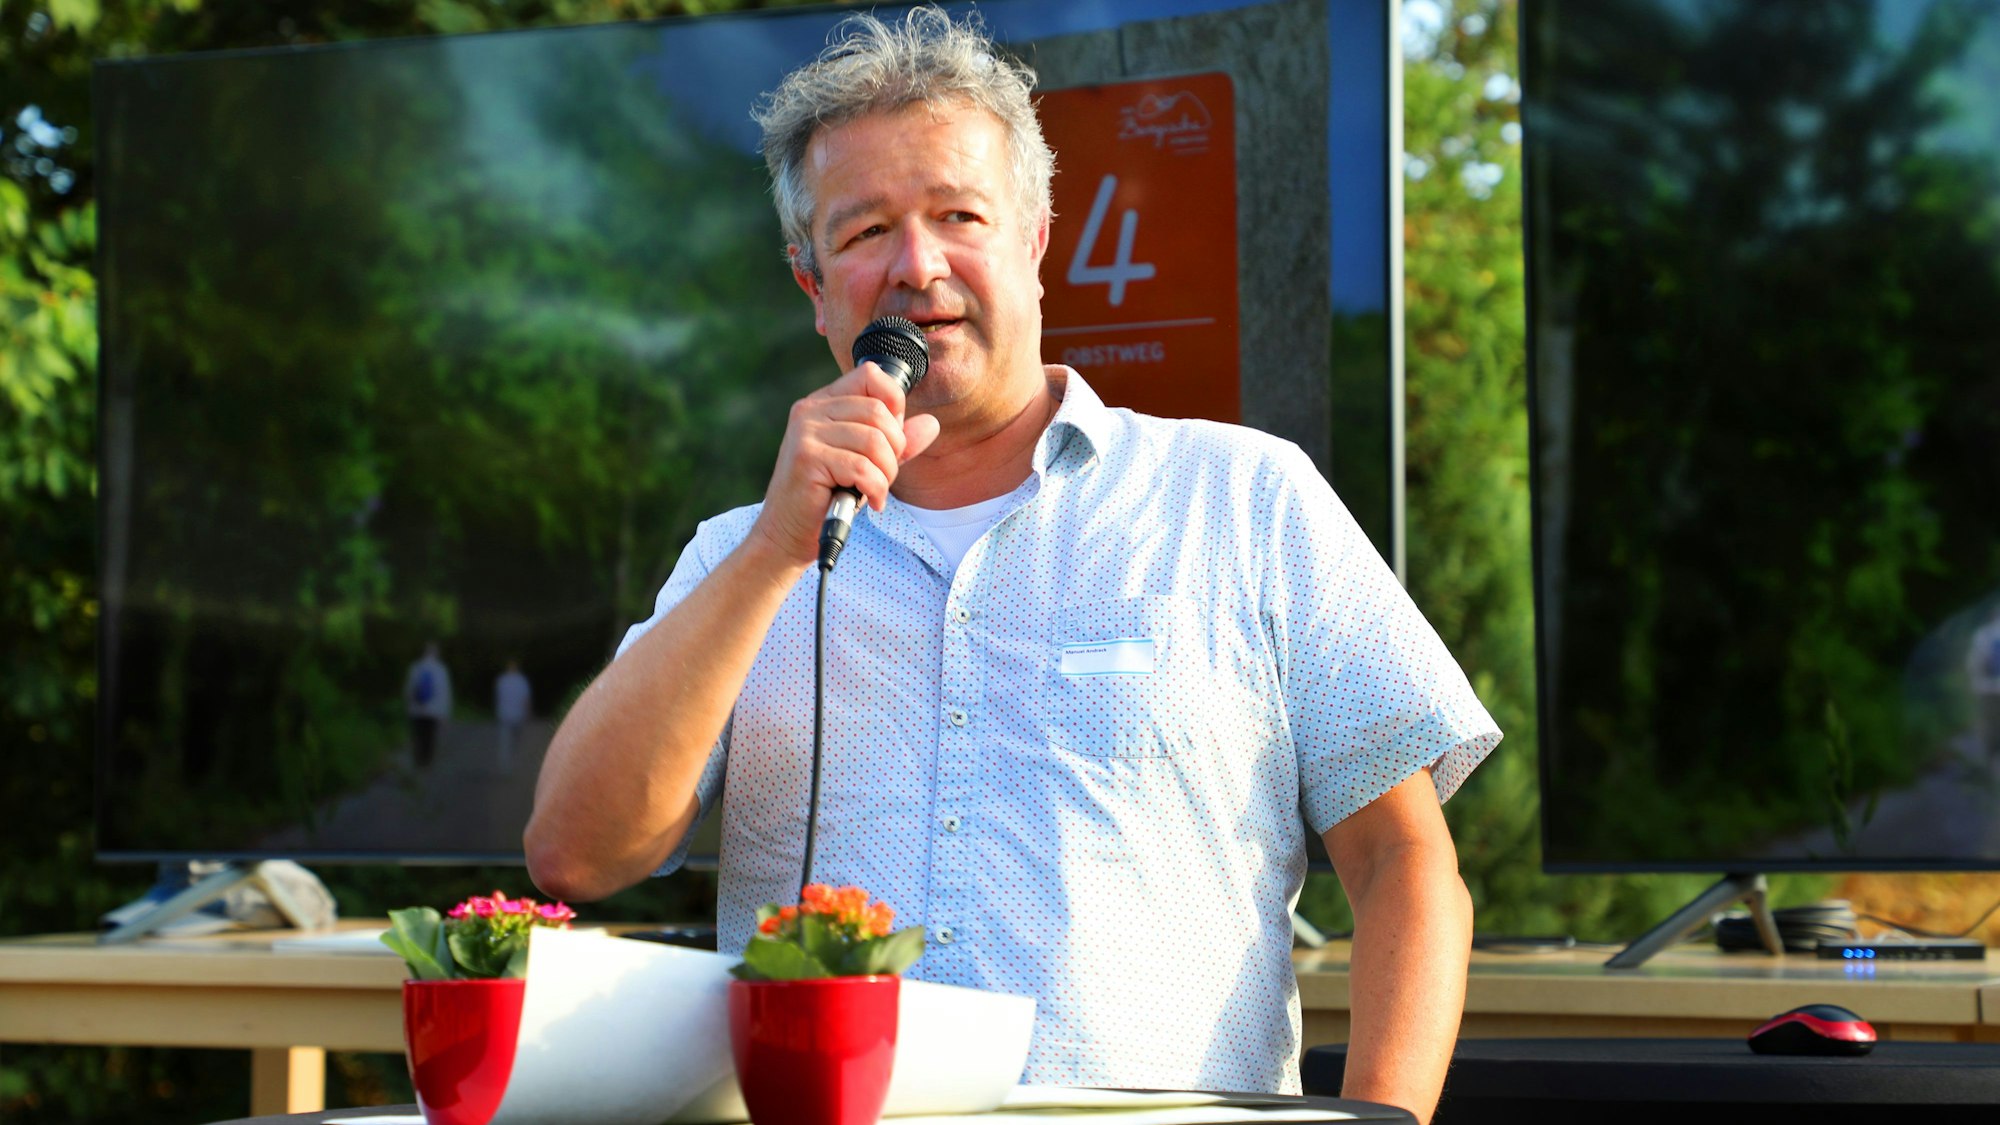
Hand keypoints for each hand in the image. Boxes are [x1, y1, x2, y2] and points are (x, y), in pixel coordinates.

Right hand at [748, 361, 940, 566]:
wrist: (787, 532)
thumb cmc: (827, 495)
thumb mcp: (868, 462)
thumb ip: (896, 442)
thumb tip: (931, 423)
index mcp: (824, 402)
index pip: (871, 375)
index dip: (893, 404)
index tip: (891, 439)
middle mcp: (811, 410)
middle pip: (878, 411)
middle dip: (894, 449)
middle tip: (884, 475)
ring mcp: (806, 433)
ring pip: (874, 441)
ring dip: (886, 473)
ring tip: (876, 490)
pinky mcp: (808, 459)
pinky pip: (862, 467)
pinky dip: (877, 489)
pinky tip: (872, 502)